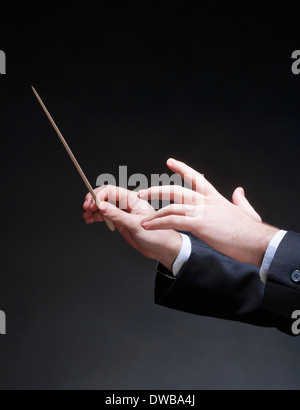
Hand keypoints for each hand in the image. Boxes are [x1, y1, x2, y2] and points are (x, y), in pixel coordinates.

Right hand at [82, 185, 181, 270]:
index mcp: (133, 199)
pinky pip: (105, 216)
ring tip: (86, 216)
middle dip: (93, 201)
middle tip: (85, 209)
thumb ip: (118, 216)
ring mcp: (123, 213)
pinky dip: (97, 217)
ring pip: (103, 207)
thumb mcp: (136, 225)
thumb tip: (102, 206)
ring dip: (93, 210)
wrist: (163, 248)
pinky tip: (90, 220)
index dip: (98, 196)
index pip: (111, 191)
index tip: (91, 205)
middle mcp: (127, 204)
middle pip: (105, 197)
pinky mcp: (121, 222)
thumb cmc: (158, 235)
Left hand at [138, 158, 278, 266]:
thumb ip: (240, 200)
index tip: (170, 161)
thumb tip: (238, 190)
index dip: (182, 168)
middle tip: (142, 192)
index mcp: (215, 198)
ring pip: (171, 205)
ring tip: (142, 219)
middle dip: (156, 190)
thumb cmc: (251, 230)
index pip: (196, 177)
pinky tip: (148, 227)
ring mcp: (202, 211)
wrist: (256, 241)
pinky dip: (158, 223)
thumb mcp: (246, 210)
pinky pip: (173, 221)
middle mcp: (206, 201)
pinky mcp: (199, 224)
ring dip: (154, 213)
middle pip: (176, 189)